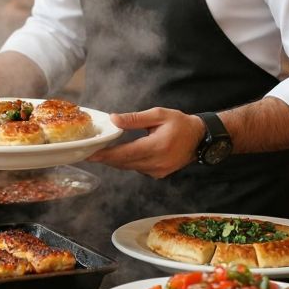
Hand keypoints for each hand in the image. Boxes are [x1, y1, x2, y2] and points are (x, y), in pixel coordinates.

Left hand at [87, 108, 204, 178]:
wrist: (200, 138)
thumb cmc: (180, 123)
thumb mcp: (158, 115)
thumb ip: (134, 119)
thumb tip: (113, 119)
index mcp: (156, 147)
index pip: (124, 153)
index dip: (105, 155)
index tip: (90, 154)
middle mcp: (156, 163)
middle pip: (124, 163)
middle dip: (105, 158)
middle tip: (88, 153)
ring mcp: (158, 171)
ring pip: (130, 167)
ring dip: (115, 161)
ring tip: (100, 153)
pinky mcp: (159, 174)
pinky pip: (138, 168)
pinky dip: (127, 162)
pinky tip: (120, 155)